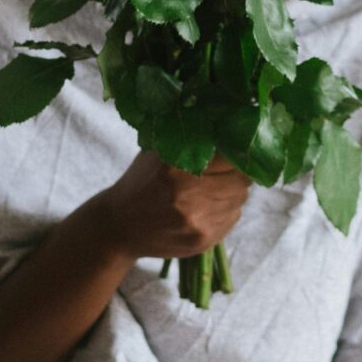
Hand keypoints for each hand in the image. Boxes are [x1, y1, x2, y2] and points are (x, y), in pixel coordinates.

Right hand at [96, 150, 248, 260]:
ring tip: (212, 188)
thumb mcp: (156, 152)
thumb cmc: (140, 182)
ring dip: (232, 191)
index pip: (230, 156)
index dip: (236, 151)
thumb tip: (225, 122)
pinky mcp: (203, 239)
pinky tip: (206, 207)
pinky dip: (226, 210)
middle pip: (240, 179)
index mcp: (174, 167)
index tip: (234, 149)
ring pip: (239, 199)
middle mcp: (187, 195)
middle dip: (237, 172)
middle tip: (226, 169)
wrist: (120, 227)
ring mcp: (196, 221)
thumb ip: (188, 138)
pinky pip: (232, 218)